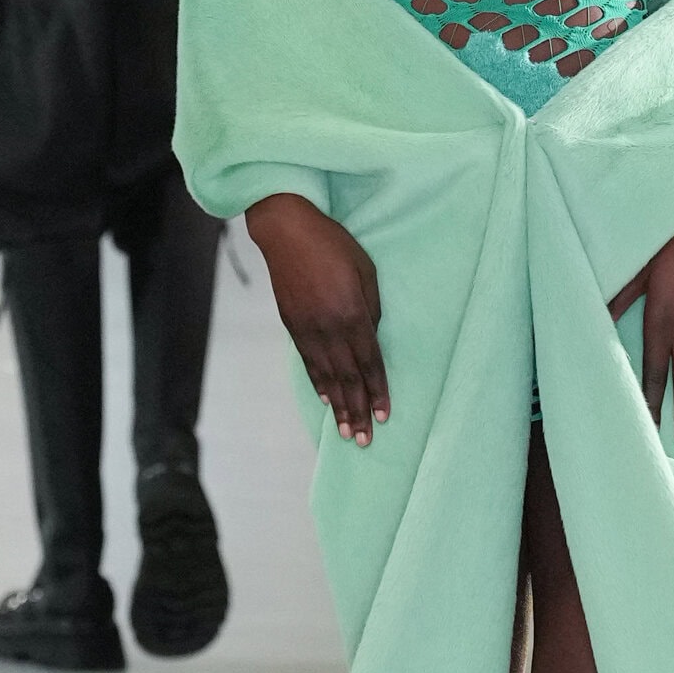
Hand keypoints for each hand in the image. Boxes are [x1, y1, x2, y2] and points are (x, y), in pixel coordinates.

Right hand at [245, 193, 388, 444]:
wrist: (287, 232)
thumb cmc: (334, 245)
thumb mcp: (366, 272)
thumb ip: (371, 309)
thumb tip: (371, 337)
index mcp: (353, 315)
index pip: (370, 364)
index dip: (378, 391)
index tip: (385, 416)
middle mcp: (331, 329)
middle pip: (348, 379)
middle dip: (359, 411)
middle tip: (365, 440)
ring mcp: (308, 330)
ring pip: (327, 377)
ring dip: (339, 407)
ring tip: (346, 432)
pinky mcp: (293, 326)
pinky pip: (309, 363)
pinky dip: (319, 384)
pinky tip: (327, 400)